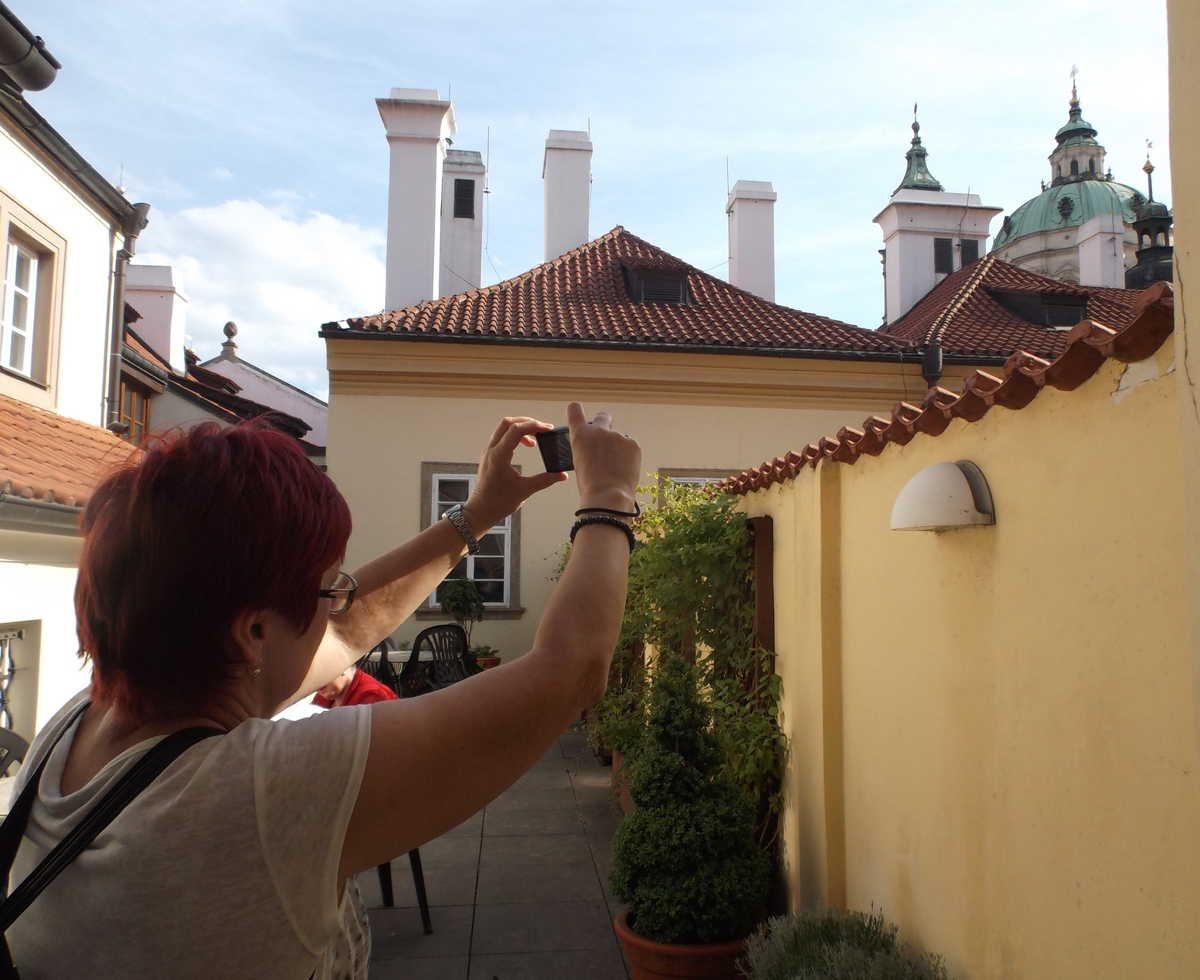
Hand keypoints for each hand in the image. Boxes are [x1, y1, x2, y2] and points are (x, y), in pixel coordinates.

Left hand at [462, 417, 568, 533]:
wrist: (480, 511)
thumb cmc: (499, 503)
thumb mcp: (524, 491)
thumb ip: (544, 480)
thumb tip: (562, 475)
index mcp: (498, 456)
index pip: (516, 430)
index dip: (534, 425)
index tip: (548, 429)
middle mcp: (491, 450)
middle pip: (507, 423)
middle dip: (526, 422)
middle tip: (542, 428)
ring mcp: (488, 451)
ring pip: (503, 428)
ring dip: (521, 427)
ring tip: (536, 437)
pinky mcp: (489, 454)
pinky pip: (501, 436)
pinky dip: (515, 435)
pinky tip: (527, 445)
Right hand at [567, 403, 640, 511]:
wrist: (608, 495)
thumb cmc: (590, 484)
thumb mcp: (579, 462)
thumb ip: (586, 448)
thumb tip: (595, 448)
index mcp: (580, 435)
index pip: (574, 410)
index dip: (576, 411)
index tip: (578, 413)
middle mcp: (599, 430)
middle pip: (603, 416)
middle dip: (604, 424)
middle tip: (606, 442)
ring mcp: (618, 436)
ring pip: (618, 439)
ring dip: (618, 449)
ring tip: (615, 469)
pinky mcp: (633, 444)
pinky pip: (630, 448)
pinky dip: (629, 457)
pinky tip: (625, 470)